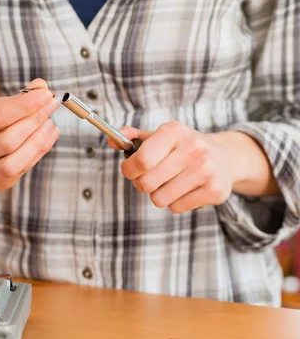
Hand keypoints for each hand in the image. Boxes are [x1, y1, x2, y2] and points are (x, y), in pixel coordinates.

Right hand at [0, 79, 59, 190]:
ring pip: (14, 163)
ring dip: (38, 141)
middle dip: (34, 121)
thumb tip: (41, 87)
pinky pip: (22, 170)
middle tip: (51, 106)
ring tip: (49, 123)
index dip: (25, 105)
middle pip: (7, 142)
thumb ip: (15, 98)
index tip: (46, 94)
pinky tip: (48, 135)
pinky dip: (40, 151)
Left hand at [107, 121, 236, 212]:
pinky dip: (175, 202)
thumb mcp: (161, 136)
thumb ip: (133, 137)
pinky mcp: (214, 191)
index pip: (142, 160)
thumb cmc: (183, 147)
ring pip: (159, 199)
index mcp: (174, 131)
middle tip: (149, 178)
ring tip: (169, 182)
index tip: (130, 170)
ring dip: (158, 194)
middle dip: (142, 183)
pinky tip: (185, 189)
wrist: (226, 156)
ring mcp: (206, 171)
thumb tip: (112, 141)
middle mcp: (193, 149)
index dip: (128, 169)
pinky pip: (176, 207)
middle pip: (147, 183)